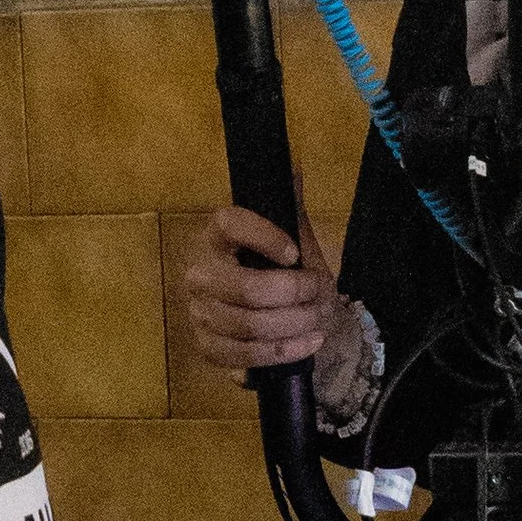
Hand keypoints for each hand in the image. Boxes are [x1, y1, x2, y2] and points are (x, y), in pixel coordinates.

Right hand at [181, 200, 342, 378]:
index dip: (263, 237)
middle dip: (295, 294)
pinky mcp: (208, 347)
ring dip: (295, 324)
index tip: (295, 253)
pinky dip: (282, 351)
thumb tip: (294, 164)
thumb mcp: (291, 233)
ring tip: (320, 319)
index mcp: (217, 235)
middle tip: (321, 293)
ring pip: (250, 325)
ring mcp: (200, 312)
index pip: (231, 224)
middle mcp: (200, 272)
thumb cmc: (283, 268)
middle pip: (247, 288)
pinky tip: (307, 342)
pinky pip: (243, 356)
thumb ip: (289, 202)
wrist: (275, 314)